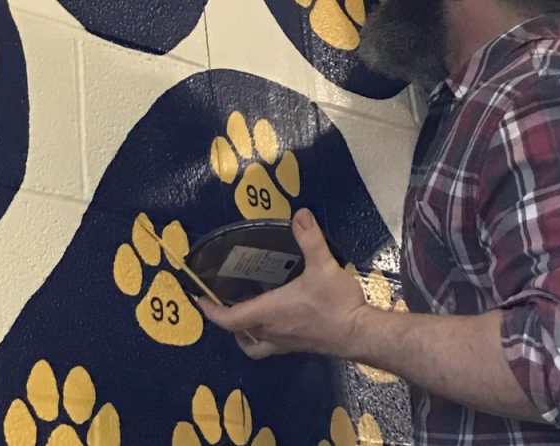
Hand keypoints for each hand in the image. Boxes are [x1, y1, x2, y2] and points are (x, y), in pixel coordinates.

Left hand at [197, 208, 369, 359]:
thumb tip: (300, 214)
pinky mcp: (296, 346)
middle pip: (236, 330)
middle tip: (219, 297)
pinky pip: (268, 346)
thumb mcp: (323, 266)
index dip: (210, 310)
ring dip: (241, 330)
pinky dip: (261, 338)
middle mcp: (270, 331)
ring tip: (241, 311)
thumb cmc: (335, 304)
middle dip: (224, 316)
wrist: (360, 334)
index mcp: (268, 312)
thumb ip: (310, 238)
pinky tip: (270, 323)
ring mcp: (283, 342)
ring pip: (251, 342)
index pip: (228, 319)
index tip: (199, 298)